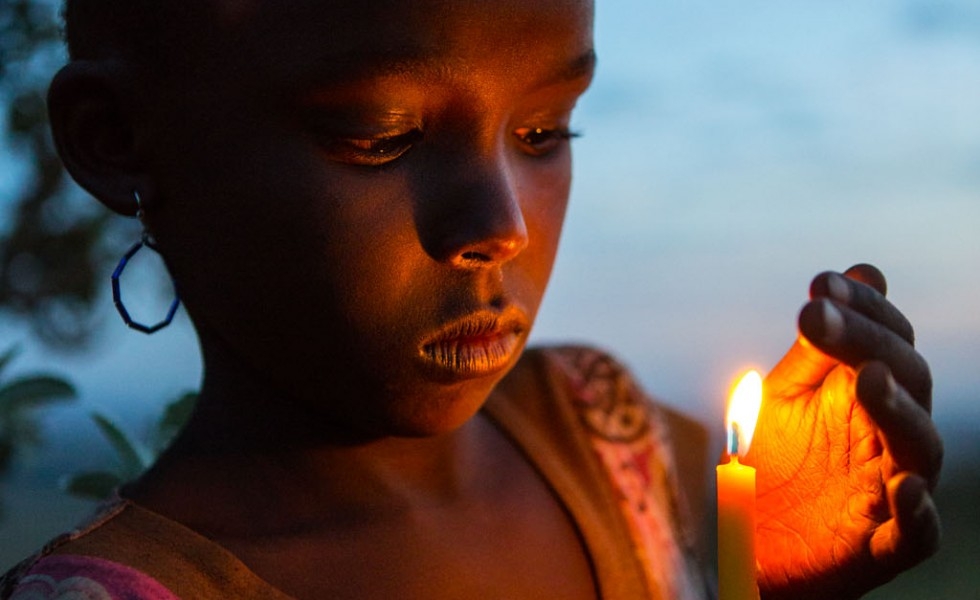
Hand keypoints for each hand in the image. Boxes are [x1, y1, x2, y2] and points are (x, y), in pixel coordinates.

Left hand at [746, 264, 941, 599]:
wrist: (749, 547)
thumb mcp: (783, 399)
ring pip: (919, 445)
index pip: (885, 337)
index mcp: (866, 392)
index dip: (861, 308)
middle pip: (904, 377)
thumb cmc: (773, 464)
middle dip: (863, 341)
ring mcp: (890, 488)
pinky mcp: (884, 545)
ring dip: (896, 409)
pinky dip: (917, 512)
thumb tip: (852, 270)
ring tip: (869, 378)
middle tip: (816, 315)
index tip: (821, 284)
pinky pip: (916, 532)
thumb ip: (813, 350)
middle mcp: (888, 434)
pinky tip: (901, 486)